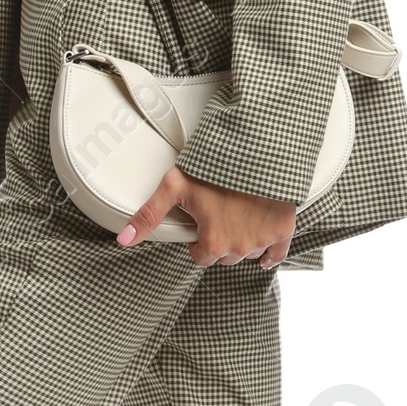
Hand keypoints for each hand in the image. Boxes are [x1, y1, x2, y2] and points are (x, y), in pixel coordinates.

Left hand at [118, 168, 296, 268]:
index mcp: (213, 242)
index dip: (197, 239)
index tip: (200, 223)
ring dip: (242, 241)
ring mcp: (262, 240)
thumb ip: (149, 214)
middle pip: (224, 256)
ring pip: (248, 253)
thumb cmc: (216, 166)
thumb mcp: (175, 186)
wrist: (256, 150)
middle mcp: (238, 247)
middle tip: (218, 215)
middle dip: (219, 239)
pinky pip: (276, 254)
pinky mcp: (282, 230)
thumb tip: (124, 239)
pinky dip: (270, 254)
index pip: (200, 256)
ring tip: (238, 217)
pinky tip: (264, 254)